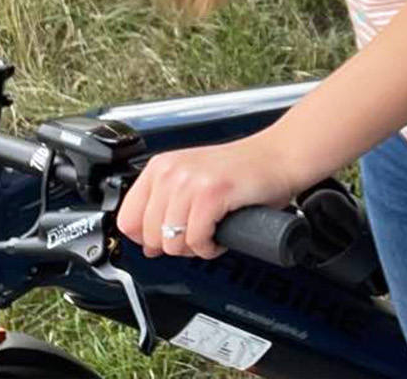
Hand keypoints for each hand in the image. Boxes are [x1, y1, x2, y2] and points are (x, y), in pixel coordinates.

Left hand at [114, 131, 317, 260]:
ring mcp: (191, 181)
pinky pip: (197, 240)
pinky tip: (220, 237)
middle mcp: (171, 171)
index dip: (146, 239)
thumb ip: (165, 207)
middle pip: (150, 236)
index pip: (127, 219)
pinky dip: (210, 248)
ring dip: (194, 248)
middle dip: (175, 246)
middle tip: (197, 236)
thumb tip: (147, 245)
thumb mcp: (192, 182)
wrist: (279, 158)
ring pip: (172, 242)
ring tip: (211, 234)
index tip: (164, 240)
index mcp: (160, 167)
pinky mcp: (212, 194)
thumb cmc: (242, 172)